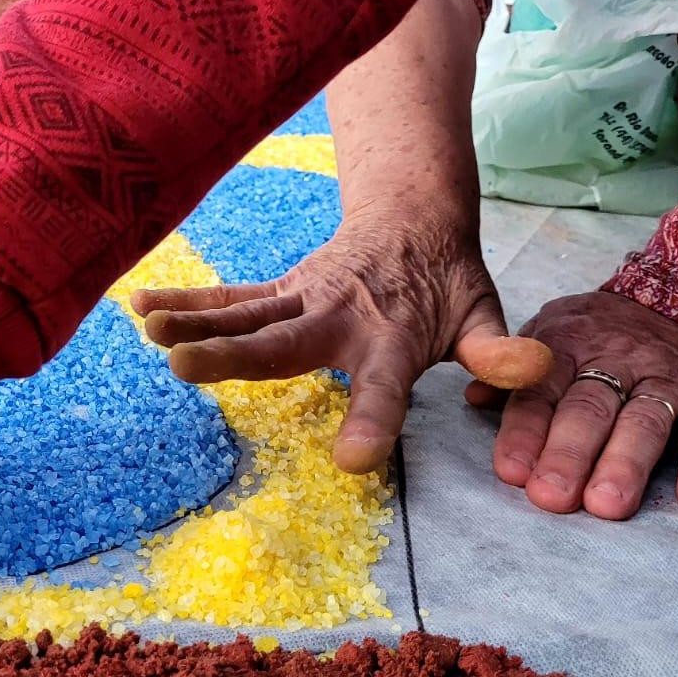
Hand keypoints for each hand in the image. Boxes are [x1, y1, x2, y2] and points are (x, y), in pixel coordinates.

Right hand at [131, 210, 551, 472]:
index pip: (383, 388)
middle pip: (282, 342)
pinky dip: (187, 300)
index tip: (352, 462)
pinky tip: (140, 305)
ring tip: (150, 329)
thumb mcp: (482, 314)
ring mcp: (302, 299)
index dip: (372, 422)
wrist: (413, 214)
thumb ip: (499, 351)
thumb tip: (536, 372)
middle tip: (186, 366)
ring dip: (195, 322)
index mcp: (391, 339)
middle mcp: (338, 318)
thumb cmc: (447, 282)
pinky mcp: (280, 290)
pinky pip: (230, 299)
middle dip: (233, 356)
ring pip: (245, 315)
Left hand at [467, 292, 677, 519]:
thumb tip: (473, 398)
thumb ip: (520, 372)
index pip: (540, 391)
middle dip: (567, 454)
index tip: (511, 472)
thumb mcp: (559, 332)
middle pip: (589, 409)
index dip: (524, 432)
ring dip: (625, 464)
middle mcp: (618, 359)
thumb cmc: (612, 331)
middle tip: (551, 497)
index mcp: (569, 345)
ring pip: (644, 421)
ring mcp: (670, 376)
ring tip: (608, 505)